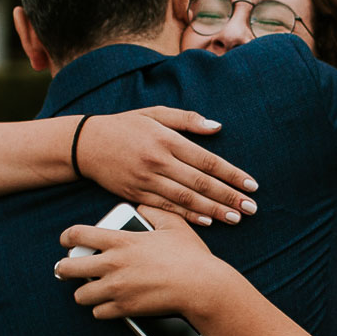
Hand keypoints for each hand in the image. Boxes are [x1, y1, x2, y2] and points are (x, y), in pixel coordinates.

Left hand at [56, 206, 246, 320]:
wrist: (201, 285)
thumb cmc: (190, 255)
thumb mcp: (173, 224)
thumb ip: (153, 212)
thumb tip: (141, 207)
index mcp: (121, 241)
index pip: (78, 234)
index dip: (67, 237)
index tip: (65, 241)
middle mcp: (112, 264)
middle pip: (68, 267)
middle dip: (63, 268)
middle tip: (65, 269)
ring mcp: (116, 288)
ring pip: (80, 295)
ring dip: (84, 292)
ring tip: (90, 290)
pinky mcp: (124, 309)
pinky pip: (98, 312)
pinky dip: (102, 309)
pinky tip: (108, 305)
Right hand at [77, 109, 258, 226]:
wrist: (85, 144)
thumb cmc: (125, 126)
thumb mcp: (155, 113)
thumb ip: (187, 119)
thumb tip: (216, 127)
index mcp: (167, 140)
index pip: (207, 160)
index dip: (232, 174)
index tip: (251, 185)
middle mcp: (159, 161)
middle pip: (201, 183)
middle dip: (229, 197)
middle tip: (251, 209)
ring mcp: (147, 180)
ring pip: (186, 199)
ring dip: (213, 210)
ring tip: (235, 218)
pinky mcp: (136, 195)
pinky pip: (166, 208)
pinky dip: (188, 216)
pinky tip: (206, 222)